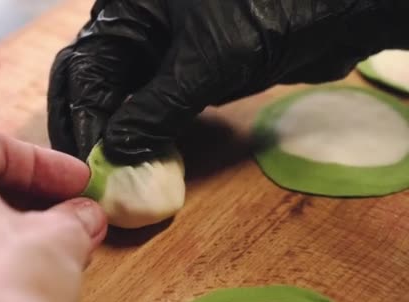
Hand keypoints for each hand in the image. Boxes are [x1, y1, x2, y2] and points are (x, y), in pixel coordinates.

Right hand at [48, 0, 407, 163]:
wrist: (332, 11)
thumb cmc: (265, 18)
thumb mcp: (204, 65)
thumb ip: (155, 109)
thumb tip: (115, 150)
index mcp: (128, 11)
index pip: (84, 70)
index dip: (81, 119)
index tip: (84, 166)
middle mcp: (136, 27)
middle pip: (92, 81)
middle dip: (86, 125)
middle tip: (85, 172)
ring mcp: (160, 50)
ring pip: (120, 95)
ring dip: (113, 132)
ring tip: (109, 173)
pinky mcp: (185, 70)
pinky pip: (151, 103)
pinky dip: (145, 130)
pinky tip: (142, 156)